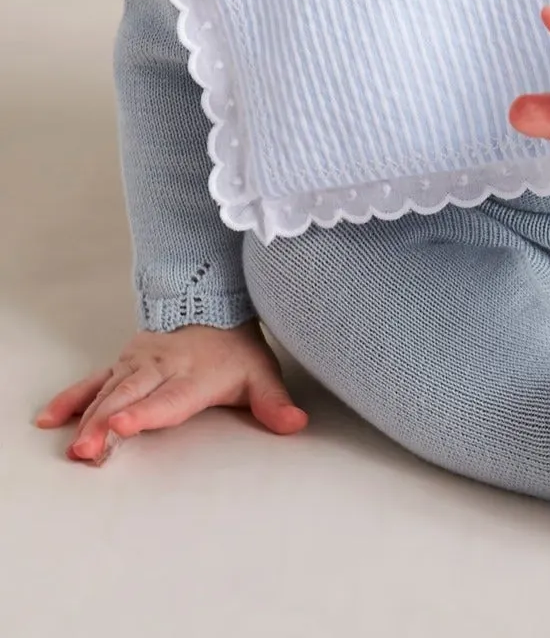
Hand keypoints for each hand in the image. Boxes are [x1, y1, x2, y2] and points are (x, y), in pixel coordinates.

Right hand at [34, 320, 307, 463]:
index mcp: (195, 373)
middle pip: (129, 398)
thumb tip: (296, 425)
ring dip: (87, 419)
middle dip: (105, 423)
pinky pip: (93, 381)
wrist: (212, 299)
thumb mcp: (261, 373)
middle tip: (86, 450)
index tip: (122, 425)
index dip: (145, 413)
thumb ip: (274, 403)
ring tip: (73, 447)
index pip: (168, 398)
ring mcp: (138, 363)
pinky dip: (72, 399)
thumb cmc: (235, 347)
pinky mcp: (123, 362)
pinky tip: (51, 418)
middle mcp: (162, 367)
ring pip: (108, 392)